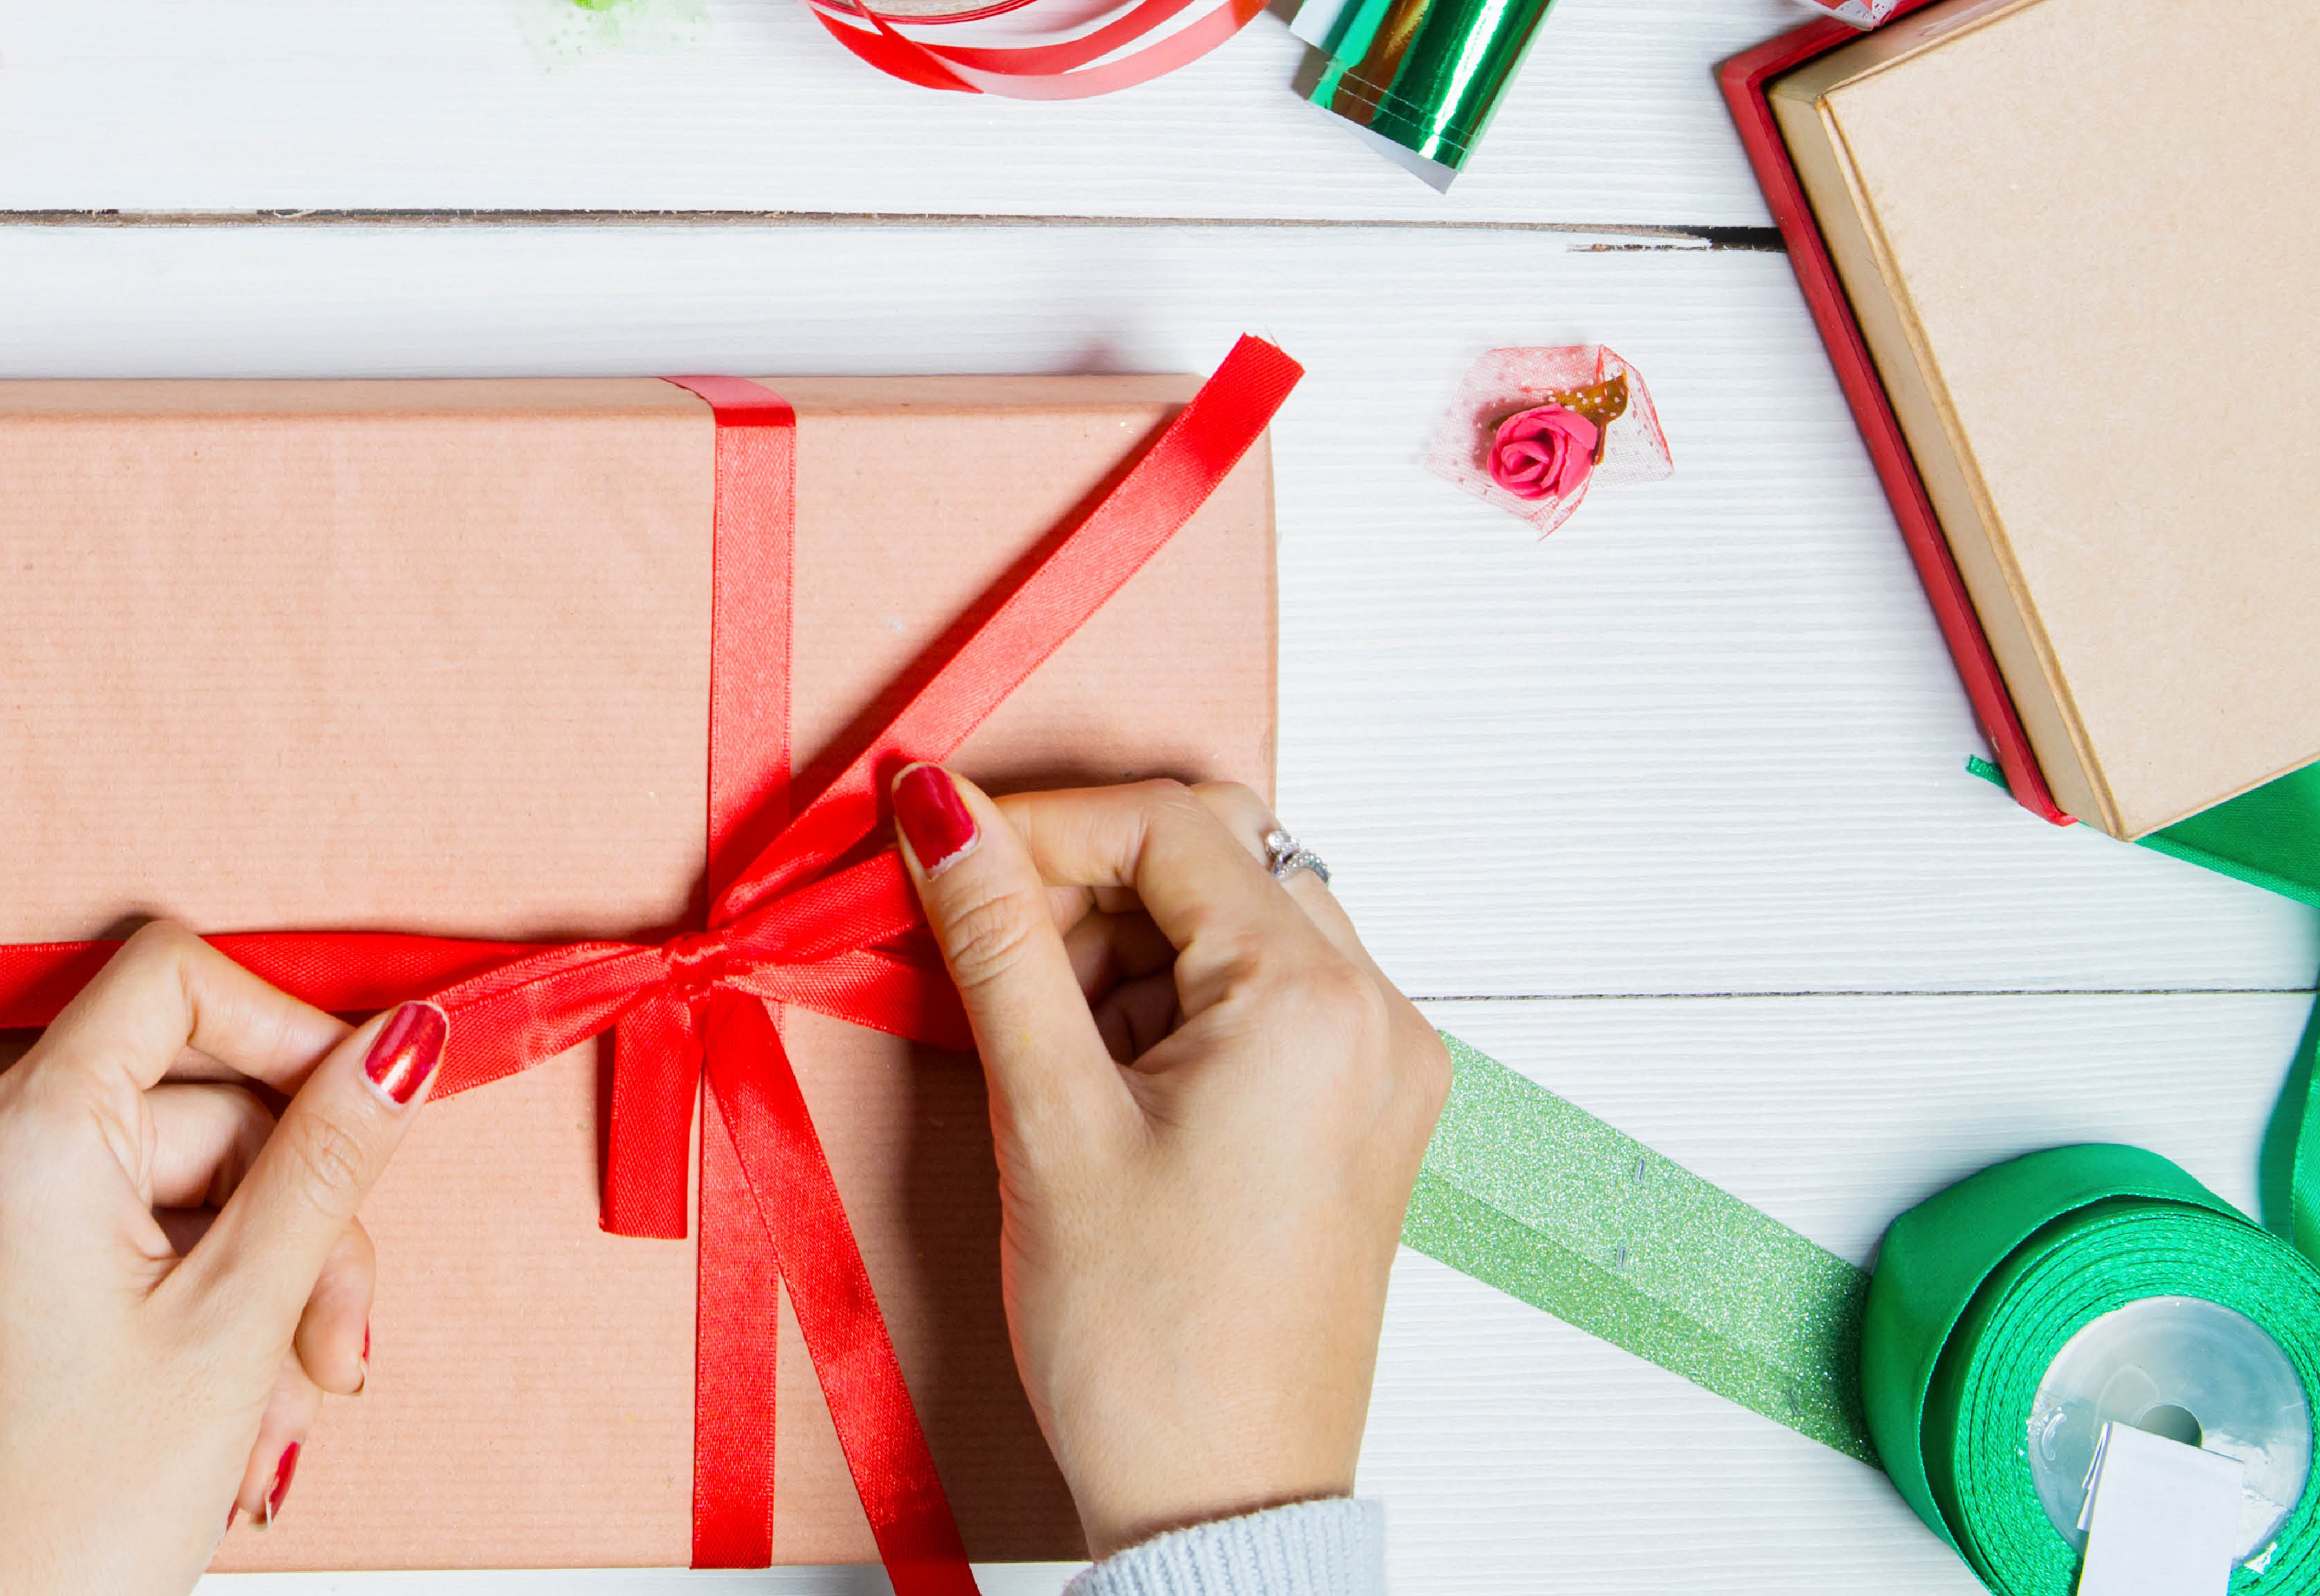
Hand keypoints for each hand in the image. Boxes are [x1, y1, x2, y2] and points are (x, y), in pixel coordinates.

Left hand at [0, 921, 450, 1595]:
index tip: (365, 1102)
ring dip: (258, 1285)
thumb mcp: (237, 1320)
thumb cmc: (60, 1529)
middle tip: (337, 1329)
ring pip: (175, 1188)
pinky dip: (196, 1307)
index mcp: (20, 1134)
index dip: (288, 1033)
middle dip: (293, 1217)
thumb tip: (399, 1046)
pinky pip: (123, 1240)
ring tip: (281, 1400)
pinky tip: (233, 1405)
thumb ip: (327, 1160)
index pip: (173, 981)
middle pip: (194, 1106)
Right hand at [890, 769, 1446, 1554]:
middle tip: (984, 948)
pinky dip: (1167, 1000)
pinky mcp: (1357, 1115)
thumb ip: (995, 938)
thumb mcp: (1048, 1117)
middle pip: (1216, 856)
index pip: (1168, 823)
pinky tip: (1097, 1075)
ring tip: (1040, 1040)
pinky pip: (1259, 994)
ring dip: (1121, 942)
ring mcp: (1379, 1067)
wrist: (1220, 1509)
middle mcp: (1377, 1016)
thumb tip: (940, 809)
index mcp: (1317, 1002)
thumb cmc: (1147, 1344)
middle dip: (1084, 879)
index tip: (940, 847)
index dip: (1039, 823)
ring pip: (1234, 920)